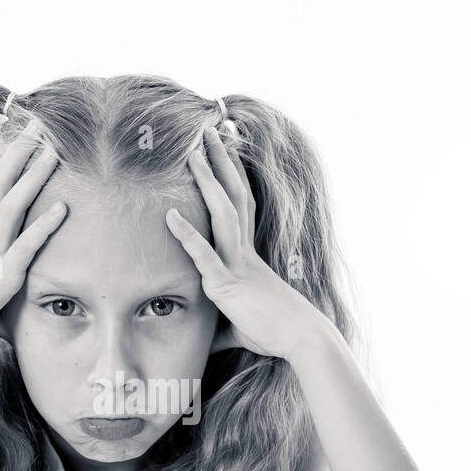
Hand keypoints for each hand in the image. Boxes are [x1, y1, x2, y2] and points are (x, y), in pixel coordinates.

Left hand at [164, 126, 329, 360]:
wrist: (301, 340)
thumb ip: (220, 327)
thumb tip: (205, 342)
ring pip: (222, 212)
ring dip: (206, 180)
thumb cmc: (274, 331)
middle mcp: (243, 251)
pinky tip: (169, 215)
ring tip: (191, 151)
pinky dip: (186, 235)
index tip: (223, 148)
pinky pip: (205, 256)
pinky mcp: (227, 284)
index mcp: (247, 254)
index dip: (231, 175)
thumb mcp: (240, 326)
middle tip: (208, 129)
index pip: (239, 204)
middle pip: (232, 195)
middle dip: (220, 161)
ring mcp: (236, 264)